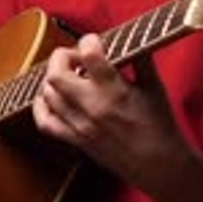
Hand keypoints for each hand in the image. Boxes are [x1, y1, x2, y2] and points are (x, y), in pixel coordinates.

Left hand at [32, 34, 193, 192]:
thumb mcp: (155, 87)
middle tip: (77, 58)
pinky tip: (50, 97)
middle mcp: (92, 107)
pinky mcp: (76, 140)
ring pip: (48, 94)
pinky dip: (42, 105)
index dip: (89, 40)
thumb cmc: (160, 126)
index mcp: (114, 91)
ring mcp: (80, 126)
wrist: (158, 165)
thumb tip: (132, 36)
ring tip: (70, 75)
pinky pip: (45, 122)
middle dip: (62, 57)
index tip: (96, 42)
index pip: (88, 55)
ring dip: (54, 78)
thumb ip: (141, 58)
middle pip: (56, 73)